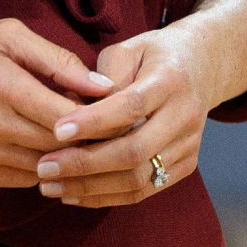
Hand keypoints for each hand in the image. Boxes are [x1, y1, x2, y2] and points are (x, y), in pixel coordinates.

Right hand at [0, 18, 113, 190]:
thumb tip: (102, 86)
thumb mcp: (3, 35)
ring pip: (44, 167)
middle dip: (87, 138)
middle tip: (106, 127)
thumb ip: (55, 59)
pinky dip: (39, 166)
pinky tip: (44, 149)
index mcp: (1, 84)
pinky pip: (22, 180)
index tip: (113, 111)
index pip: (67, 115)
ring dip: (65, 156)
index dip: (97, 118)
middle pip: (59, 144)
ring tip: (79, 139)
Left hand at [32, 21, 215, 207]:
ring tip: (51, 187)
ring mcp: (188, 145)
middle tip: (45, 168)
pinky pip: (144, 191)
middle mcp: (185, 116)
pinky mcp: (186, 165)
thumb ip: (102, 77)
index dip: (93, 122)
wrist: (202, 67)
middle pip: (134, 151)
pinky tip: (74, 194)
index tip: (57, 131)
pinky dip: (106, 197)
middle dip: (84, 164)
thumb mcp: (128, 49)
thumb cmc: (151, 56)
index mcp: (170, 80)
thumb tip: (73, 111)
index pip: (131, 106)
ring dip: (90, 188)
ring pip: (138, 179)